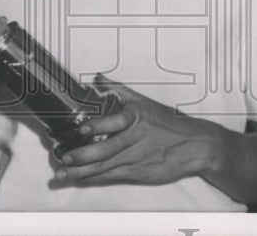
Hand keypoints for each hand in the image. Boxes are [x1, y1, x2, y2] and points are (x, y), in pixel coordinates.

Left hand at [53, 74, 216, 186]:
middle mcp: (135, 139)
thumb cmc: (169, 123)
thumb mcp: (145, 102)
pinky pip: (112, 176)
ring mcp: (135, 158)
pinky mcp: (137, 173)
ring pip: (104, 167)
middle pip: (105, 149)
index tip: (81, 129)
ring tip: (62, 175)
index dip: (98, 125)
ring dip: (82, 172)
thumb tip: (99, 77)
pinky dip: (95, 178)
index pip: (114, 122)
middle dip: (82, 155)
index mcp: (136, 118)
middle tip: (63, 157)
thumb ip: (119, 90)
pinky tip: (81, 180)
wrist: (195, 145)